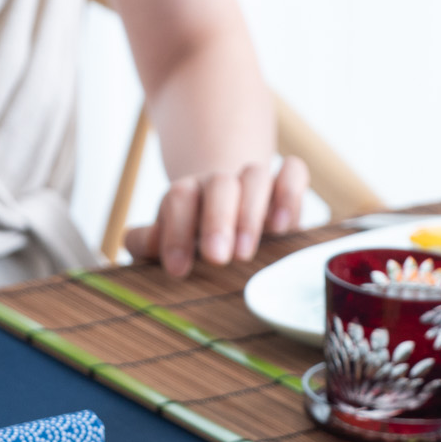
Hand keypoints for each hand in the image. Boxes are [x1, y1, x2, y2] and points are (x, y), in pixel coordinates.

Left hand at [123, 156, 308, 276]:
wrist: (227, 211)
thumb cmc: (194, 237)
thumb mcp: (166, 241)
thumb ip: (146, 242)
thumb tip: (146, 241)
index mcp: (187, 195)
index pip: (179, 198)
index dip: (177, 231)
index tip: (178, 269)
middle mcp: (220, 184)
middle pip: (220, 184)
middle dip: (217, 220)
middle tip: (216, 257)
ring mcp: (254, 184)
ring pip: (255, 176)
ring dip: (251, 213)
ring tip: (245, 252)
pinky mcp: (285, 188)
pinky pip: (294, 171)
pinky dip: (290, 193)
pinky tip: (282, 227)